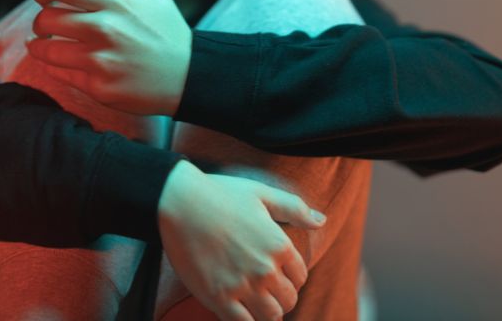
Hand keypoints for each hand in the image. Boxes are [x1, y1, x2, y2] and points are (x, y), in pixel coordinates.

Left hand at [26, 0, 191, 115]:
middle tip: (43, 24)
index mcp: (116, 2)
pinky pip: (61, 74)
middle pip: (47, 19)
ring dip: (39, 46)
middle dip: (41, 21)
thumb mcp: (154, 0)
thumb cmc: (170, 35)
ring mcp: (100, 61)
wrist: (189, 77)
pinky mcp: (98, 87)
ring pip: (47, 50)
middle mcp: (104, 30)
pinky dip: (55, 67)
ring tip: (41, 45)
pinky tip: (58, 63)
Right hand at [158, 160, 326, 320]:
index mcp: (279, 245)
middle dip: (282, 297)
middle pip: (288, 299)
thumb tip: (322, 220)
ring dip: (268, 313)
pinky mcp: (219, 298)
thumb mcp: (263, 194)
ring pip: (271, 316)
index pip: (300, 276)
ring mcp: (242, 286)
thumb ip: (295, 209)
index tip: (279, 274)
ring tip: (257, 305)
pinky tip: (240, 313)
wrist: (179, 202)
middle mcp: (265, 269)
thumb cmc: (221, 194)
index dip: (292, 277)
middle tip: (268, 292)